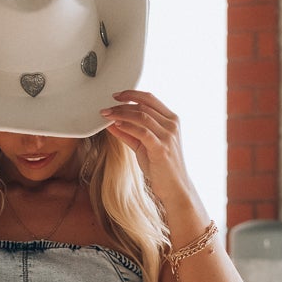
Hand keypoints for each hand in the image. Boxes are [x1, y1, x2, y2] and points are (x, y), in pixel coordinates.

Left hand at [100, 90, 199, 215]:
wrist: (175, 188)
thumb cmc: (161, 167)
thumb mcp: (143, 146)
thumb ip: (129, 133)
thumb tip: (112, 123)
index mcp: (171, 120)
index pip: (150, 99)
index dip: (131, 94)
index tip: (116, 96)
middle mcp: (172, 125)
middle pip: (143, 106)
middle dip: (121, 105)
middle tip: (106, 109)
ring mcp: (168, 136)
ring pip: (141, 116)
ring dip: (121, 113)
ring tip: (107, 116)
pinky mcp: (161, 148)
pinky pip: (142, 131)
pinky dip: (127, 126)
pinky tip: (116, 126)